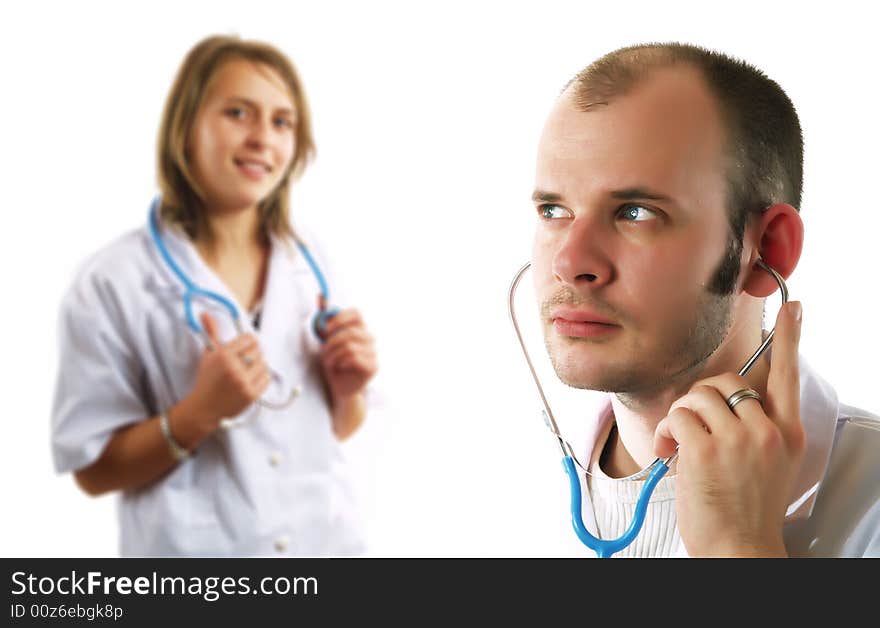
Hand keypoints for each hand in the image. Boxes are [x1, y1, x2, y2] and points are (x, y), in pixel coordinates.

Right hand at [179, 312, 270, 432]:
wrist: (204, 408)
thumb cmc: (206, 380)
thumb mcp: (208, 355)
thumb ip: (211, 332)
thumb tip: (205, 313)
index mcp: (223, 355)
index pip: (249, 338)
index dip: (247, 341)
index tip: (244, 346)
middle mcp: (234, 368)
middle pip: (258, 350)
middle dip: (252, 353)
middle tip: (244, 359)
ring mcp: (244, 382)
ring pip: (264, 363)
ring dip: (257, 365)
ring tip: (246, 370)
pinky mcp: (251, 395)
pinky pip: (267, 378)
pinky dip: (261, 378)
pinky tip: (250, 380)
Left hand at [319, 309, 377, 401]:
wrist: (340, 387)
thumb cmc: (334, 362)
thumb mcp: (326, 339)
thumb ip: (325, 318)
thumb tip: (320, 295)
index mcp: (361, 329)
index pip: (357, 313)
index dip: (340, 318)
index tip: (326, 329)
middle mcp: (370, 338)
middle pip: (351, 331)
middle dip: (332, 342)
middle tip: (324, 351)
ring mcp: (374, 352)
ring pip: (350, 346)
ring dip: (334, 354)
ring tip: (330, 361)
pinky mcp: (373, 366)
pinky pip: (354, 358)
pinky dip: (341, 362)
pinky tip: (339, 367)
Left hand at [653, 301, 805, 556]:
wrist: (738, 547)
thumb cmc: (745, 509)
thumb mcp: (769, 463)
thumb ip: (756, 427)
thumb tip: (727, 397)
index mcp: (787, 433)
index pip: (789, 376)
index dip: (790, 339)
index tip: (794, 310)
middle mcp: (766, 431)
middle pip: (727, 381)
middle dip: (702, 398)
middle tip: (693, 428)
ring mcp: (738, 439)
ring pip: (698, 395)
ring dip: (681, 417)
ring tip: (679, 445)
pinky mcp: (706, 449)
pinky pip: (677, 416)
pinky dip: (665, 433)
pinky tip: (668, 453)